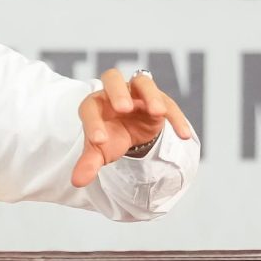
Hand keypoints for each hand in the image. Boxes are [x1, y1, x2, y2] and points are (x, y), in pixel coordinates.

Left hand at [71, 68, 193, 186]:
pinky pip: (169, 104)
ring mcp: (138, 93)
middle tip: (124, 108)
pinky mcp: (158, 100)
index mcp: (96, 104)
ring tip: (158, 112)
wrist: (130, 130)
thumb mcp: (100, 151)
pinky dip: (176, 118)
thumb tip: (77, 182)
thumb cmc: (111, 136)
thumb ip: (89, 163)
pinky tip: (183, 135)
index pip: (90, 107)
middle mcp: (114, 93)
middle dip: (118, 92)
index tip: (99, 141)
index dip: (93, 122)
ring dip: (151, 96)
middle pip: (112, 78)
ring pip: (143, 82)